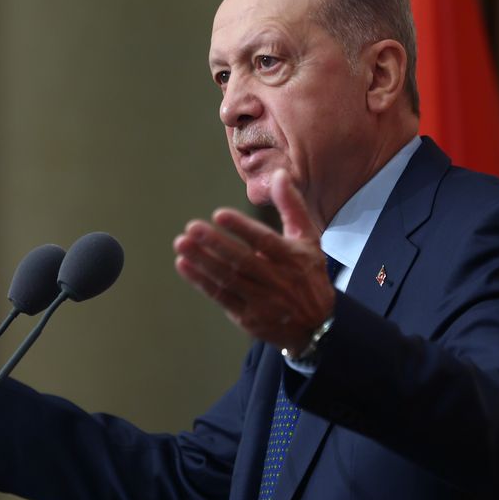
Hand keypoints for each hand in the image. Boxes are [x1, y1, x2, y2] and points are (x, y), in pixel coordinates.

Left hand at [173, 169, 334, 352]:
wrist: (316, 325)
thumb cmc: (308, 274)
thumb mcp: (308, 239)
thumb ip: (292, 206)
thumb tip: (279, 174)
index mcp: (293, 259)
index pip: (265, 241)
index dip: (242, 228)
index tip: (219, 214)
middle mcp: (278, 281)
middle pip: (243, 261)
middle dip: (215, 244)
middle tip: (191, 228)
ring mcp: (262, 302)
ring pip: (229, 279)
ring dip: (203, 261)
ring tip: (182, 244)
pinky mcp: (248, 318)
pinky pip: (222, 297)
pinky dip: (201, 281)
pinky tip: (184, 265)